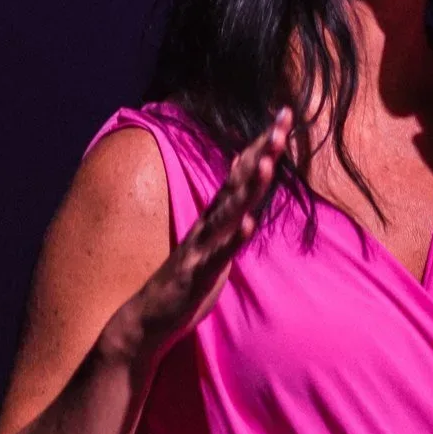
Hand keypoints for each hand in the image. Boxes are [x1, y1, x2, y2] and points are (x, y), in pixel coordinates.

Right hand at [108, 108, 290, 362]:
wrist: (148, 318)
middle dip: (262, 151)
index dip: (264, 144)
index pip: (243, 170)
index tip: (284, 115)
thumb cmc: (187, 278)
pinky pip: (219, 253)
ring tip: (268, 163)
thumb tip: (244, 168)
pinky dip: (234, 238)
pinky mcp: (198, 272)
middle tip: (282, 122)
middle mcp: (209, 222)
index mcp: (215, 214)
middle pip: (239, 180)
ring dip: (249, 187)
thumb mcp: (214, 235)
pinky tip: (249, 222)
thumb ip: (229, 203)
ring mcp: (202, 245)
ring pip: (229, 210)